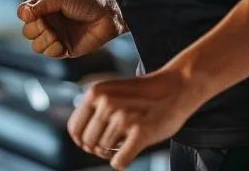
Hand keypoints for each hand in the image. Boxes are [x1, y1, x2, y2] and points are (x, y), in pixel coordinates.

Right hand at [17, 0, 125, 58]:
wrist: (107, 17)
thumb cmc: (86, 2)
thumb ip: (42, 5)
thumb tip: (24, 13)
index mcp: (45, 8)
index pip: (24, 13)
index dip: (25, 15)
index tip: (32, 14)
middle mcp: (49, 22)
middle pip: (27, 32)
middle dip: (34, 30)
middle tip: (46, 25)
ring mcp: (56, 36)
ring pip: (36, 46)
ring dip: (42, 41)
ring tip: (55, 35)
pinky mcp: (65, 50)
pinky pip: (49, 54)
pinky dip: (52, 50)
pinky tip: (61, 44)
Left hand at [67, 67, 201, 169]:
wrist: (174, 88)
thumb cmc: (142, 95)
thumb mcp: (111, 92)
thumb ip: (94, 110)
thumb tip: (81, 142)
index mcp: (95, 92)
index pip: (74, 128)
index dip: (82, 141)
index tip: (92, 144)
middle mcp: (106, 103)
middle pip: (88, 143)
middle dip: (98, 148)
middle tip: (114, 142)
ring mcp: (123, 117)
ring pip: (104, 151)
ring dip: (114, 151)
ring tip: (127, 138)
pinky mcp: (140, 132)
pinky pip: (119, 161)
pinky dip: (122, 162)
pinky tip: (129, 152)